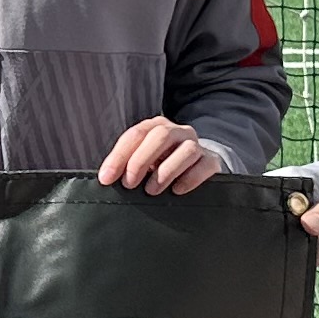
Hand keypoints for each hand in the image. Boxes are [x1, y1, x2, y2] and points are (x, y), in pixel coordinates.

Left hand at [98, 117, 221, 195]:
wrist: (200, 166)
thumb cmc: (163, 164)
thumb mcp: (145, 160)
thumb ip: (128, 164)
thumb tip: (107, 179)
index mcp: (155, 127)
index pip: (135, 135)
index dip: (118, 156)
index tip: (106, 178)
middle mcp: (177, 131)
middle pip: (159, 137)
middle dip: (140, 161)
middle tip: (129, 184)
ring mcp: (196, 144)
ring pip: (185, 150)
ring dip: (165, 172)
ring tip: (152, 191)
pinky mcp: (212, 160)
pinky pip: (204, 165)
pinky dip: (190, 178)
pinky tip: (177, 190)